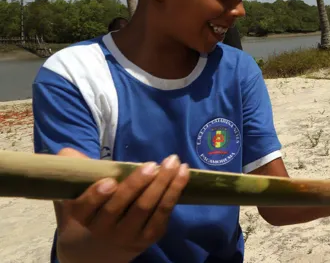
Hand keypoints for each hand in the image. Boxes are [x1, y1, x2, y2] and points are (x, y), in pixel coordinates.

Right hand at [57, 148, 189, 259]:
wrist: (96, 254)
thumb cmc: (87, 214)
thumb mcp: (72, 197)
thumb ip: (72, 171)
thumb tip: (69, 153)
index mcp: (81, 218)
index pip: (86, 207)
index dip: (97, 195)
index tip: (110, 182)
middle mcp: (103, 230)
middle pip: (120, 207)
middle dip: (137, 184)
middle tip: (152, 165)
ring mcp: (127, 235)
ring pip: (145, 209)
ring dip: (162, 184)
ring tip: (173, 163)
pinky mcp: (148, 237)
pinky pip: (162, 214)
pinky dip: (173, 193)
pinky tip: (182, 174)